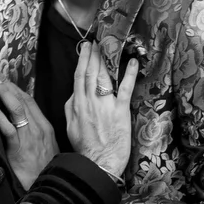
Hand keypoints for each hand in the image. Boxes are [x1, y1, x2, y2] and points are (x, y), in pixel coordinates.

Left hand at [0, 62, 58, 189]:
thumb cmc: (43, 172)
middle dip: (6, 81)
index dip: (14, 85)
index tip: (2, 73)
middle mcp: (39, 128)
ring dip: (3, 91)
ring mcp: (31, 138)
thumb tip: (17, 123)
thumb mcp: (42, 149)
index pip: (28, 100)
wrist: (52, 191)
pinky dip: (1, 118)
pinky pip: (10, 131)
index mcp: (44, 127)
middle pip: (22, 99)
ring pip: (17, 109)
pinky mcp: (21, 150)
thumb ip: (31, 134)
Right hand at [66, 42, 137, 179]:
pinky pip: (125, 89)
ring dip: (106, 60)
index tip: (85, 49)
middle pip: (91, 72)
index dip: (82, 60)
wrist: (98, 162)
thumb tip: (74, 95)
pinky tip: (133, 62)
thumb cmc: (85, 148)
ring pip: (104, 76)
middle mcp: (89, 101)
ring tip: (109, 46)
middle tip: (97, 41)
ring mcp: (105, 105)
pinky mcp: (120, 111)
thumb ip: (71, 108)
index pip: (78, 76)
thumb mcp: (70, 127)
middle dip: (94, 54)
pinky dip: (129, 74)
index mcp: (76, 104)